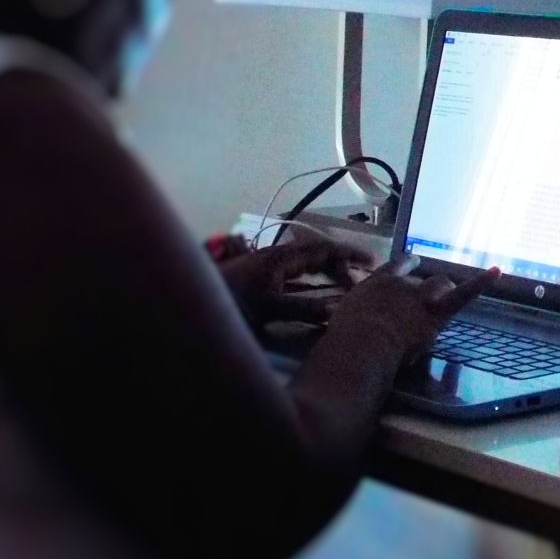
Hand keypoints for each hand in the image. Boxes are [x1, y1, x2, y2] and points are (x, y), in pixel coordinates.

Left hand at [216, 238, 374, 325]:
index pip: (321, 249)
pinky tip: (315, 297)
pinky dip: (311, 282)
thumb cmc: (228, 303)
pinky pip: (294, 275)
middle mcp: (275, 258)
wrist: (189, 301)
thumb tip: (337, 309)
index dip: (346, 254)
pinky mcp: (259, 280)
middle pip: (314, 254)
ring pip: (304, 265)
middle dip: (339, 264)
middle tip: (360, 280)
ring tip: (345, 286)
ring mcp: (266, 268)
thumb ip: (302, 308)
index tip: (370, 263)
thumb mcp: (268, 307)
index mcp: (280, 258)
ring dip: (325, 273)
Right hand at [326, 257, 500, 365]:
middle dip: (428, 283)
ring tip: (447, 297)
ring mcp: (421, 298)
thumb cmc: (346, 335)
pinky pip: (463, 295)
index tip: (412, 260)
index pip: (396, 265)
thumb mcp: (342, 316)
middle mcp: (402, 284)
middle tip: (430, 288)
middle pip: (422, 277)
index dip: (407, 263)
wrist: (364, 343)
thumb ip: (350, 312)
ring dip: (444, 290)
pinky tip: (497, 272)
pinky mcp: (436, 316)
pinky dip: (481, 281)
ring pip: (440, 285)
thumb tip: (340, 316)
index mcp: (378, 282)